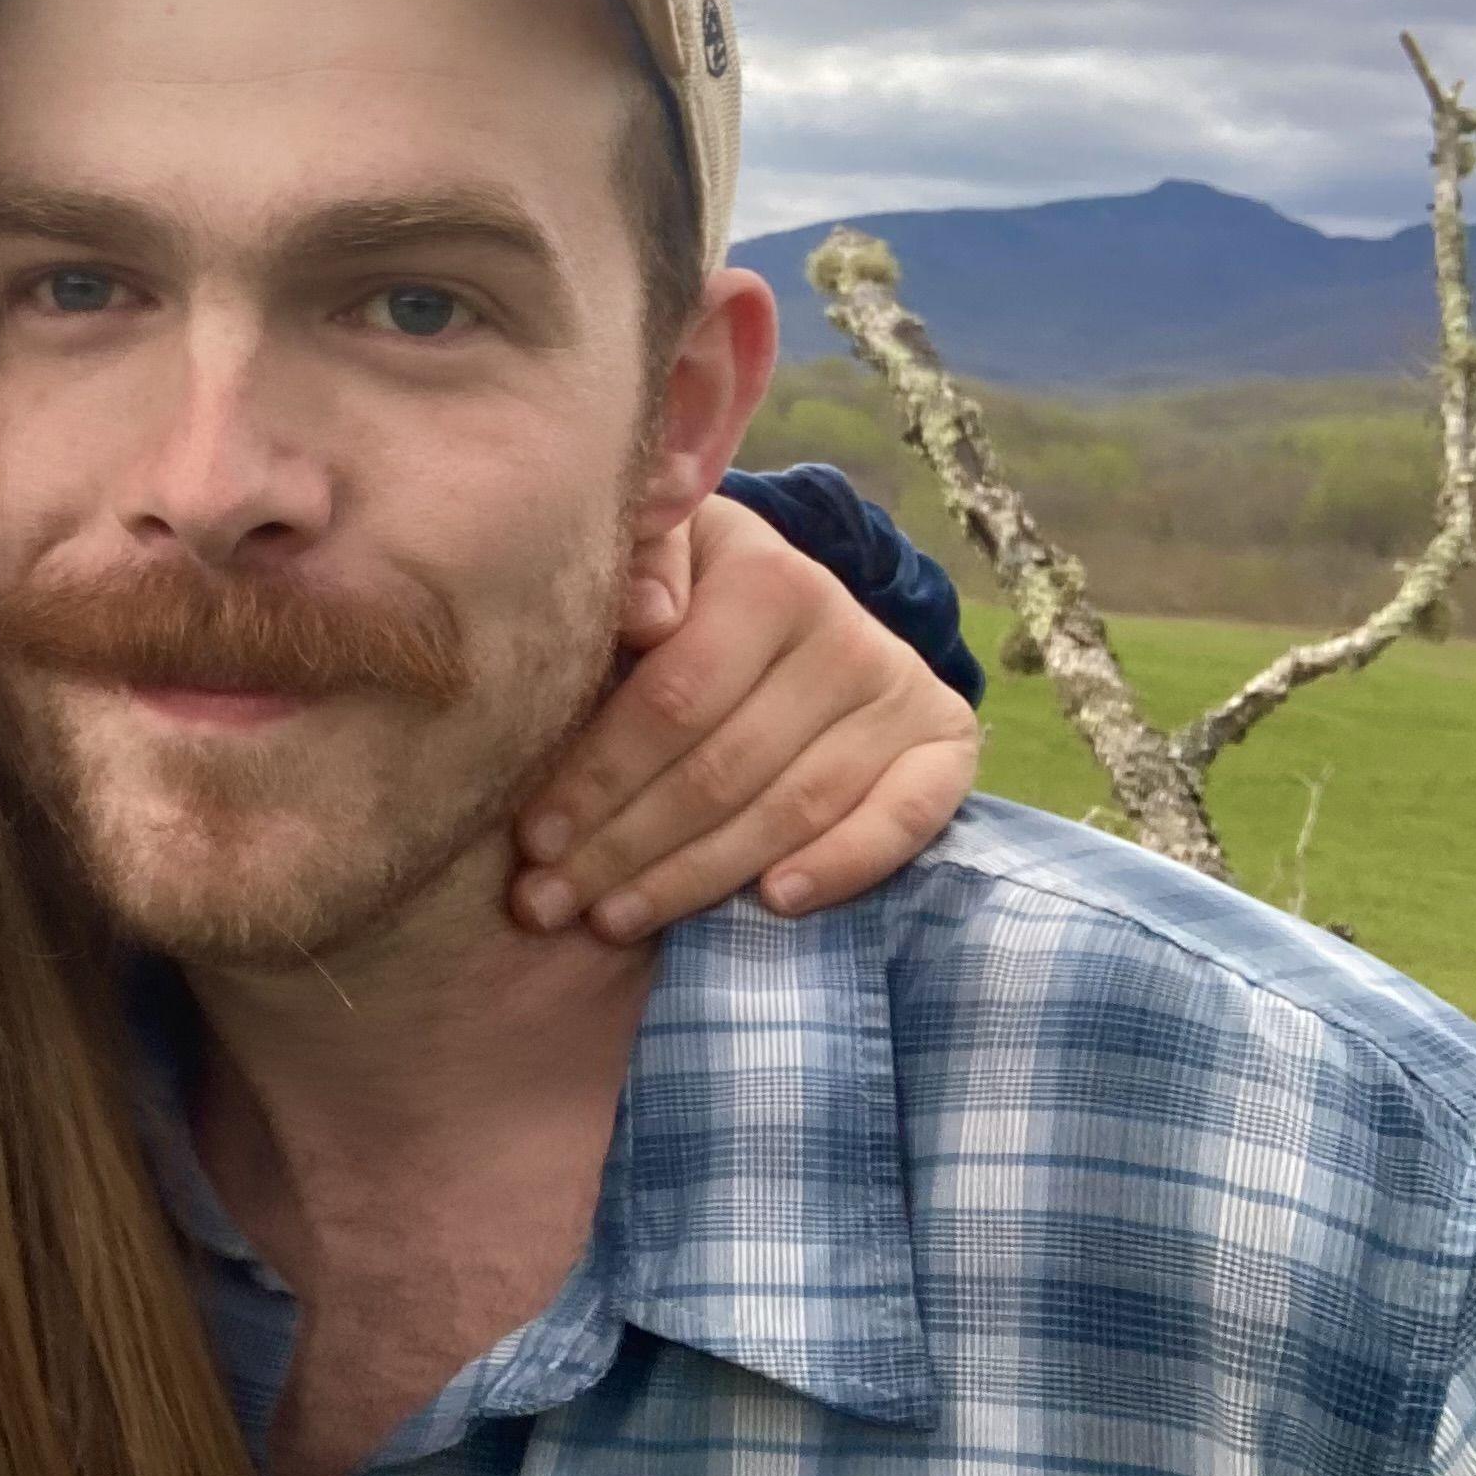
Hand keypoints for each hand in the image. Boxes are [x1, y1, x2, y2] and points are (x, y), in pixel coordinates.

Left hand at [509, 490, 980, 941]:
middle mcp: (845, 629)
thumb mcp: (647, 556)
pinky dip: (841, 866)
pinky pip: (903, 819)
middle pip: (723, 767)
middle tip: (550, 902)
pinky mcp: (944, 743)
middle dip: (624, 846)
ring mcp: (900, 688)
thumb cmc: (681, 592)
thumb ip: (637, 561)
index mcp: (766, 575)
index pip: (672, 700)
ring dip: (696, 878)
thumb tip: (647, 614)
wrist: (780, 606)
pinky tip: (772, 903)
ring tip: (613, 919)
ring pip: (791, 808)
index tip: (531, 841)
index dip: (596, 778)